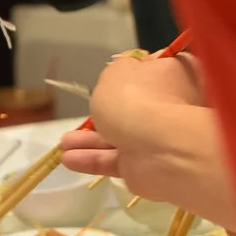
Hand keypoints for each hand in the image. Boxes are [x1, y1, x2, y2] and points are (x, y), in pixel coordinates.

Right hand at [62, 52, 205, 192]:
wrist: (156, 149)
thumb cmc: (135, 99)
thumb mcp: (117, 70)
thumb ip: (118, 69)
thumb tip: (129, 68)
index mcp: (172, 75)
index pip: (155, 68)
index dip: (134, 71)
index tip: (113, 75)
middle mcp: (168, 106)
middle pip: (134, 105)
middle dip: (104, 111)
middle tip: (85, 110)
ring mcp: (158, 138)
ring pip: (119, 136)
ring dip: (90, 140)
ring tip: (64, 143)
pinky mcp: (144, 166)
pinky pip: (114, 160)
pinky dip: (92, 159)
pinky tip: (68, 158)